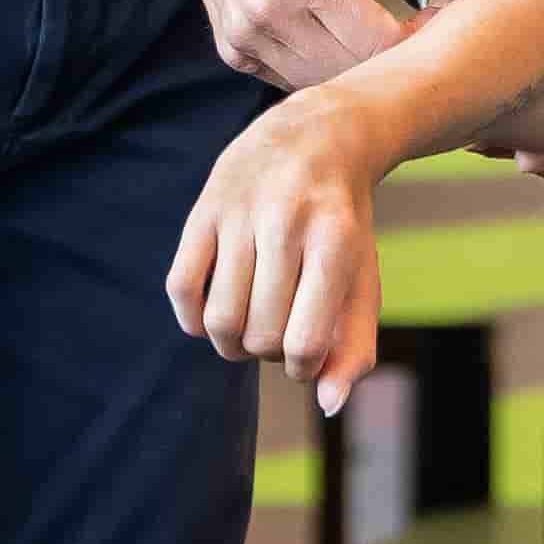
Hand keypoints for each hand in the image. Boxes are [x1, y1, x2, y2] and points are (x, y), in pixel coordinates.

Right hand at [150, 0, 498, 96]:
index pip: (385, 44)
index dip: (424, 43)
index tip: (444, 21)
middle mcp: (271, 14)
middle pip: (356, 70)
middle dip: (397, 60)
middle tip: (425, 33)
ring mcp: (245, 35)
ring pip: (322, 81)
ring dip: (360, 69)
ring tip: (387, 39)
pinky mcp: (230, 46)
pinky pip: (288, 77)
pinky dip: (321, 68)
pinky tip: (340, 42)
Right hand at [170, 90, 390, 403]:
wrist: (317, 138)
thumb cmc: (344, 227)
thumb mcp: (362, 280)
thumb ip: (355, 346)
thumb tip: (328, 405)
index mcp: (336, 242)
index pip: (304, 342)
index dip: (302, 368)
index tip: (306, 354)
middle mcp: (287, 222)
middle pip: (259, 335)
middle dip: (268, 353)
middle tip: (279, 333)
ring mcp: (241, 213)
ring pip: (219, 319)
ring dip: (232, 345)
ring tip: (250, 331)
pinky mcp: (204, 209)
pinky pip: (180, 287)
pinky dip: (193, 321)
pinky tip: (211, 319)